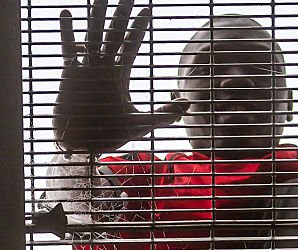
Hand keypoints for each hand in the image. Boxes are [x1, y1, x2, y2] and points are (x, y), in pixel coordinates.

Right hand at [53, 0, 188, 153]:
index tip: (146, 9)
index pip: (131, 46)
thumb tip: (187, 105)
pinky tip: (67, 14)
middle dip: (120, 14)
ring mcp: (87, 69)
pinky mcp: (71, 75)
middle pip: (114, 34)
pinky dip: (67, 33)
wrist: (85, 144)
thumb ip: (163, 115)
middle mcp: (104, 68)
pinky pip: (69, 49)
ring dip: (95, 16)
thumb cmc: (110, 135)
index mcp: (120, 75)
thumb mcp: (141, 125)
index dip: (138, 28)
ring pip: (92, 35)